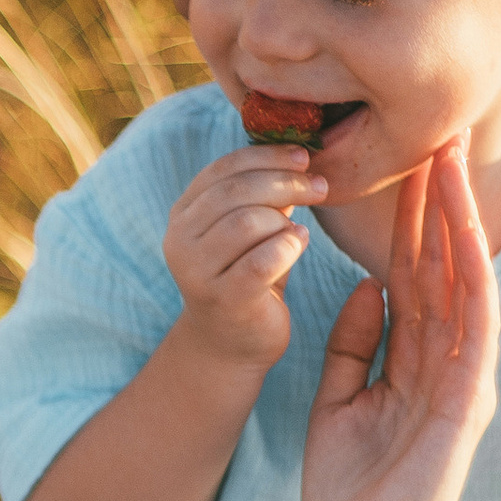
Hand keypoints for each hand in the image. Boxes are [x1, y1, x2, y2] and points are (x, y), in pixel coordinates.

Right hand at [162, 144, 326, 366]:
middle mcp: (179, 241)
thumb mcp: (248, 230)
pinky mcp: (223, 300)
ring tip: (299, 230)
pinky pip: (262, 260)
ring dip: (284, 220)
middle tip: (320, 186)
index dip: (267, 156)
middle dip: (285, 182)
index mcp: (183, 215)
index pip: (223, 169)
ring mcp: (196, 273)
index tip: (304, 156)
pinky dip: (288, 246)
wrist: (231, 344)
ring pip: (248, 222)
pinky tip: (299, 245)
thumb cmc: (247, 277)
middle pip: (236, 191)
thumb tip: (297, 155)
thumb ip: (261, 195)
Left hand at [300, 143, 498, 500]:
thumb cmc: (351, 489)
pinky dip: (472, 280)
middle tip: (439, 137)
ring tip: (451, 166)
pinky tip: (466, 236)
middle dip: (441, 202)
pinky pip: (474, 327)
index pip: (416, 273)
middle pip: (444, 265)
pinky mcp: (470, 399)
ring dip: (460, 223)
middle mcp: (448, 359)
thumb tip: (366, 288)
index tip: (407, 164)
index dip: (412, 219)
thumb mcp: (338, 401)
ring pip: (465, 282)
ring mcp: (464, 376)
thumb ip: (354, 345)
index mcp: (416, 358)